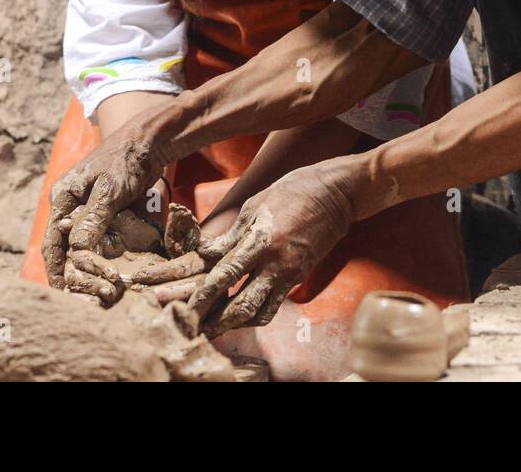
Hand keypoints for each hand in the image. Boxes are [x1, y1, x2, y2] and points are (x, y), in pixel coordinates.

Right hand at [41, 127, 165, 288]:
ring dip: (89, 268)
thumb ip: (93, 218)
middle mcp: (70, 207)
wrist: (149, 142)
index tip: (64, 292)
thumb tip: (76, 251)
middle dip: (73, 273)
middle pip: (65, 249)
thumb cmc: (125, 160)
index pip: (52, 243)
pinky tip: (111, 273)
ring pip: (83, 247)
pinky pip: (100, 240)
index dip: (56, 270)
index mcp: (62, 199)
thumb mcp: (109, 190)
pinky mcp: (107, 213)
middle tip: (86, 296)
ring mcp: (88, 210)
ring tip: (98, 291)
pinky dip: (103, 257)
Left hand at [185, 158, 362, 335]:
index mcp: (260, 240)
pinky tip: (239, 315)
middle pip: (241, 304)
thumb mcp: (255, 206)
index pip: (225, 274)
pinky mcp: (298, 277)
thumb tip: (205, 253)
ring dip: (234, 324)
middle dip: (215, 320)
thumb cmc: (293, 192)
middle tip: (194, 328)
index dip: (203, 294)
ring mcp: (289, 273)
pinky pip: (274, 305)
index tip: (185, 305)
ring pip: (259, 313)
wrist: (336, 194)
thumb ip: (231, 235)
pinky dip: (255, 315)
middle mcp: (275, 263)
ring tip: (213, 329)